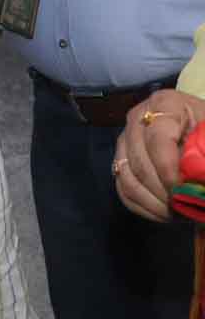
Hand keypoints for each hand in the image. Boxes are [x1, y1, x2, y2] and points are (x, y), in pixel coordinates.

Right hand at [116, 89, 204, 221]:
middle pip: (140, 161)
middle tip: (185, 207)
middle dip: (163, 191)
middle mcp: (137, 118)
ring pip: (128, 177)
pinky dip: (144, 207)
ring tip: (179, 214)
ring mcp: (126, 140)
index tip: (184, 190)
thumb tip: (194, 180)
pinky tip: (166, 215)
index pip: (157, 140)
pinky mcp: (122, 161)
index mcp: (164, 104)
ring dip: (154, 202)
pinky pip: (123, 189)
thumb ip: (204, 154)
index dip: (169, 169)